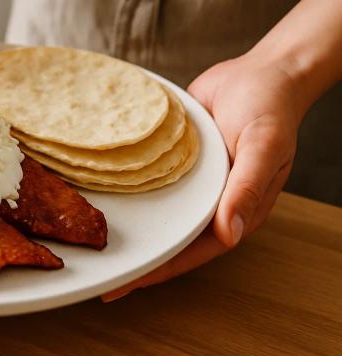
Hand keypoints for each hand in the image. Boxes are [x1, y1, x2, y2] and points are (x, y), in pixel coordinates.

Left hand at [102, 51, 302, 300]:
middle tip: (93, 269)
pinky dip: (125, 185)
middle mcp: (208, 200)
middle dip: (133, 254)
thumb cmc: (270, 108)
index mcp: (234, 209)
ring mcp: (189, 180)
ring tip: (84, 235)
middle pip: (167, 236)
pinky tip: (96, 188)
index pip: (191, 250)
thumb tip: (230, 234)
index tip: (123, 285)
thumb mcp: (264, 146)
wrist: (261, 70)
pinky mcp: (172, 157)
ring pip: (155, 210)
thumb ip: (247, 188)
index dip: (157, 270)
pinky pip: (147, 176)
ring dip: (127, 223)